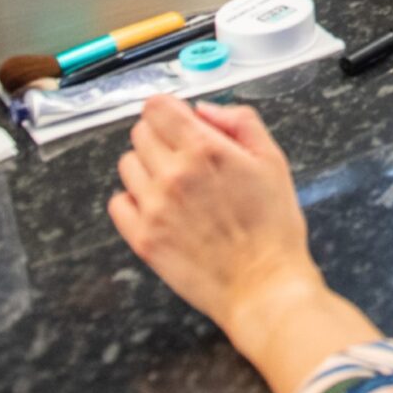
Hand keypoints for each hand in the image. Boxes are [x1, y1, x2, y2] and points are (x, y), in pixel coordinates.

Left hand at [110, 98, 384, 392]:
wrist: (263, 285)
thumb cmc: (274, 225)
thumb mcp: (273, 160)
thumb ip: (240, 123)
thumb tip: (204, 110)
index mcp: (205, 150)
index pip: (157, 107)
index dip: (170, 110)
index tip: (181, 121)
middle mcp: (172, 174)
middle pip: (140, 133)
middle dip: (162, 137)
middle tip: (186, 157)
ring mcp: (152, 208)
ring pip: (128, 165)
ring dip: (147, 167)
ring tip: (176, 186)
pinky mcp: (141, 239)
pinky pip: (118, 203)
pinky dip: (134, 200)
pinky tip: (160, 209)